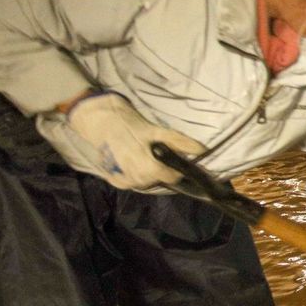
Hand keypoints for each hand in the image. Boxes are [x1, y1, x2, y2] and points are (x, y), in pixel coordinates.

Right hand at [66, 91, 205, 189]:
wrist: (102, 123)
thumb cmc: (131, 126)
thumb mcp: (158, 131)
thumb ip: (180, 142)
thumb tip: (203, 150)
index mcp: (150, 169)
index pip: (173, 178)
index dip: (176, 168)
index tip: (173, 157)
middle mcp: (138, 180)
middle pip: (160, 180)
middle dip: (162, 168)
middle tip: (154, 152)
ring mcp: (125, 182)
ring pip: (146, 182)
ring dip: (148, 172)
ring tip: (143, 155)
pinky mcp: (115, 181)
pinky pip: (132, 182)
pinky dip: (135, 174)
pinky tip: (132, 161)